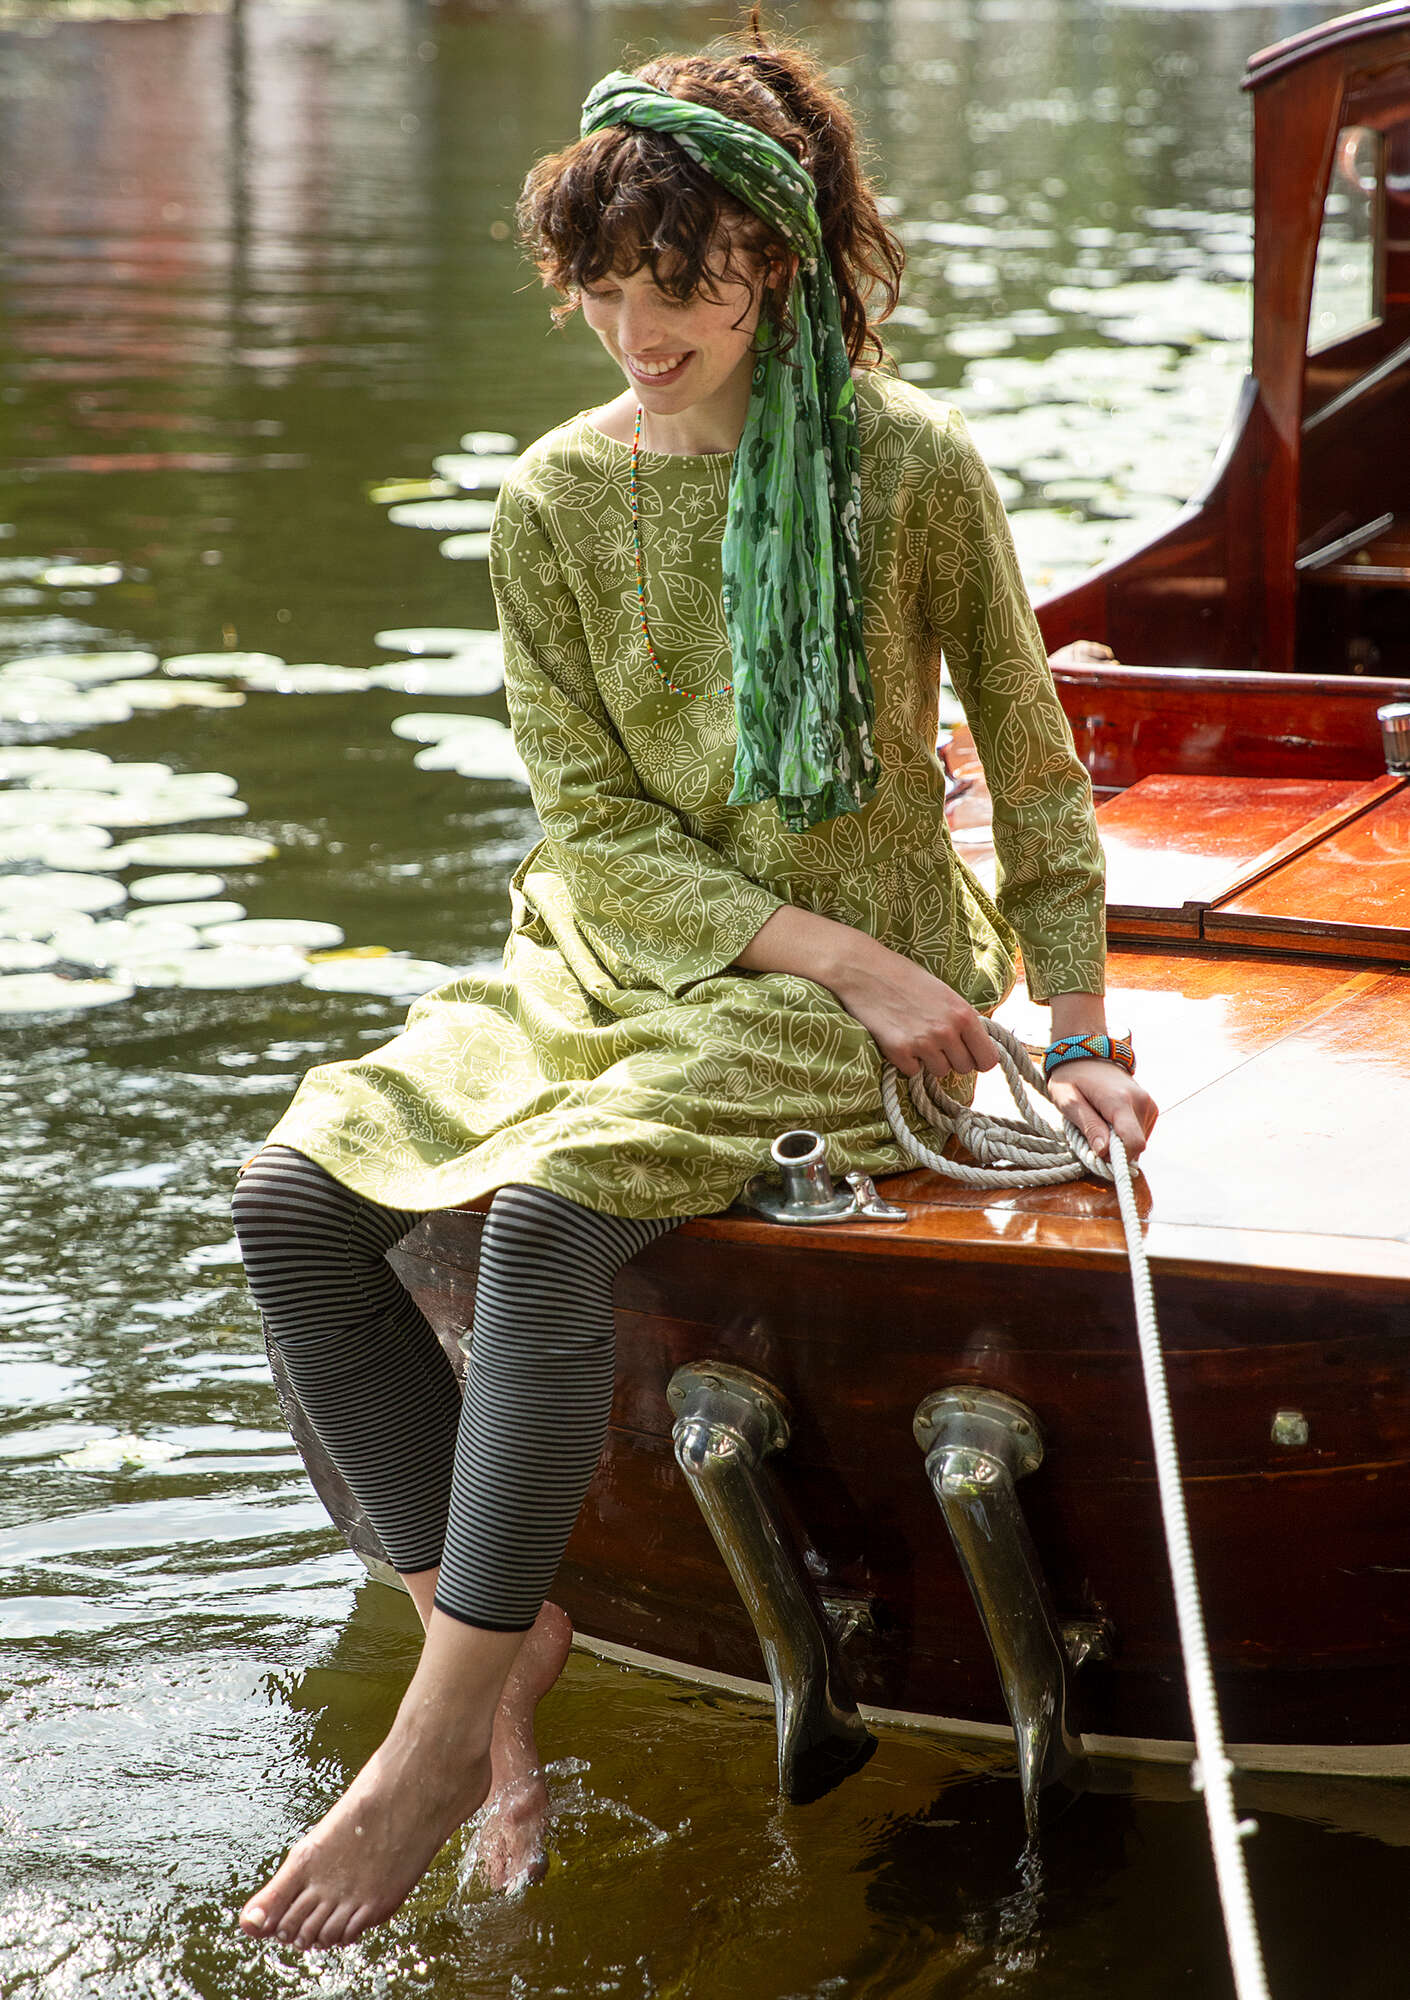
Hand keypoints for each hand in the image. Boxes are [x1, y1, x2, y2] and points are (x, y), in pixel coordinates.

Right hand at [734, 905, 997, 1076]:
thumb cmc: (905, 977)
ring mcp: (923, 1043)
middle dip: (952, 1058)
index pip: (988, 1059)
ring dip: (929, 1060)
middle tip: (936, 1041)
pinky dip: (907, 1061)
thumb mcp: (945, 993)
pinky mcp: (899, 1051)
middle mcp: (947, 1031)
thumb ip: (961, 1020)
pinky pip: (913, 1071)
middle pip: (964, 1069)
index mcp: (964, 1014)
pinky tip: (899, 1039)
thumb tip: (976, 1046)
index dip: (978, 1059)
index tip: (969, 1054)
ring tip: (916, 1037)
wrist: (865, 970)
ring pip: (939, 1072)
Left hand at [1046, 1060, 1157, 1160]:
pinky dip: (1125, 1134)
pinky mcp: (1150, 1107)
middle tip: (1091, 1136)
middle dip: (1114, 1150)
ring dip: (1118, 1142)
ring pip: (1138, 1141)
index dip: (1118, 1158)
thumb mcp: (1069, 1102)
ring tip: (1099, 1124)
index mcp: (1120, 1101)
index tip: (1099, 1157)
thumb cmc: (1072, 1077)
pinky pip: (1140, 1133)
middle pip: (1135, 1146)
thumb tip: (1104, 1152)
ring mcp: (1149, 1104)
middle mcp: (1141, 1102)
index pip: (1134, 1142)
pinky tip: (1109, 1121)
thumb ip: (1089, 1126)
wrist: (1087, 1053)